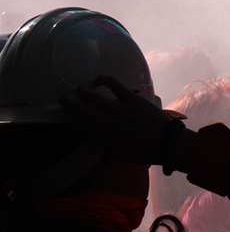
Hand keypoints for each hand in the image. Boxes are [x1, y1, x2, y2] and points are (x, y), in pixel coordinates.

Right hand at [62, 76, 188, 167]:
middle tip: (62, 97)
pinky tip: (98, 79)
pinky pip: (114, 84)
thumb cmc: (142, 152)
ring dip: (82, 91)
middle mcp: (105, 122)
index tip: (66, 113)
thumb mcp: (117, 152)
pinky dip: (104, 79)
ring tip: (79, 89)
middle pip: (79, 110)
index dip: (69, 117)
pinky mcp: (130, 99)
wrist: (165, 143)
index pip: (77, 124)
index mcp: (101, 137)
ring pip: (92, 96)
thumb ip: (104, 142)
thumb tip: (94, 133)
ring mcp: (117, 109)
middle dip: (68, 103)